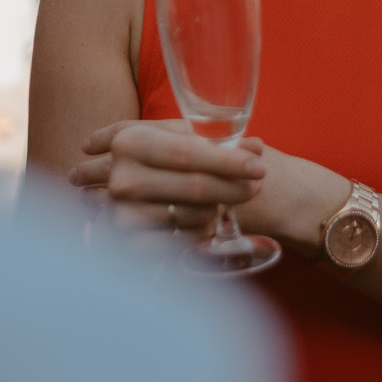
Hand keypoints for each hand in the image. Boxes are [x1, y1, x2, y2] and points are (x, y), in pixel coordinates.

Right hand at [71, 119, 265, 235]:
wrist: (124, 183)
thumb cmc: (159, 154)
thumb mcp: (177, 136)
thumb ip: (216, 138)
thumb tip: (255, 147)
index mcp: (130, 141)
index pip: (187, 153)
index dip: (227, 161)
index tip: (259, 167)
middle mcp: (123, 179)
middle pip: (195, 186)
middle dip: (235, 187)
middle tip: (257, 184)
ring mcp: (124, 215)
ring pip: (195, 214)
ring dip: (219, 207)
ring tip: (221, 198)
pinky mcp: (132, 245)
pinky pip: (187, 240)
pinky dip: (204, 229)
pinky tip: (205, 217)